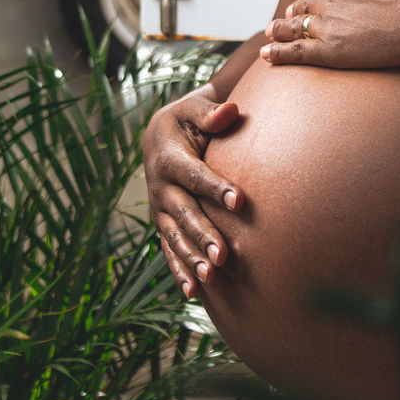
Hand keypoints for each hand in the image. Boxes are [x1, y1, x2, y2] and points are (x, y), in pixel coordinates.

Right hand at [143, 84, 243, 297]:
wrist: (161, 134)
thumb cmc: (187, 119)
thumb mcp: (194, 108)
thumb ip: (211, 113)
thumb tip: (230, 110)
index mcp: (169, 157)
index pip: (195, 175)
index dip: (215, 188)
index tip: (239, 202)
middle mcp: (160, 186)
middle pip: (183, 213)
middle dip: (203, 234)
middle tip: (224, 255)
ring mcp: (160, 209)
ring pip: (174, 237)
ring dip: (191, 257)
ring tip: (211, 276)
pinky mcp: (163, 223)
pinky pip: (169, 249)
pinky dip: (179, 269)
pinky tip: (193, 290)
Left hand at [260, 0, 399, 67]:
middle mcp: (328, 0)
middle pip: (306, 7)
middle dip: (296, 11)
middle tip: (286, 16)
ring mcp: (328, 27)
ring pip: (296, 28)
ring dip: (280, 30)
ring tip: (270, 33)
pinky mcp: (332, 53)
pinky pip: (297, 53)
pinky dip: (279, 53)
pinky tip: (267, 55)